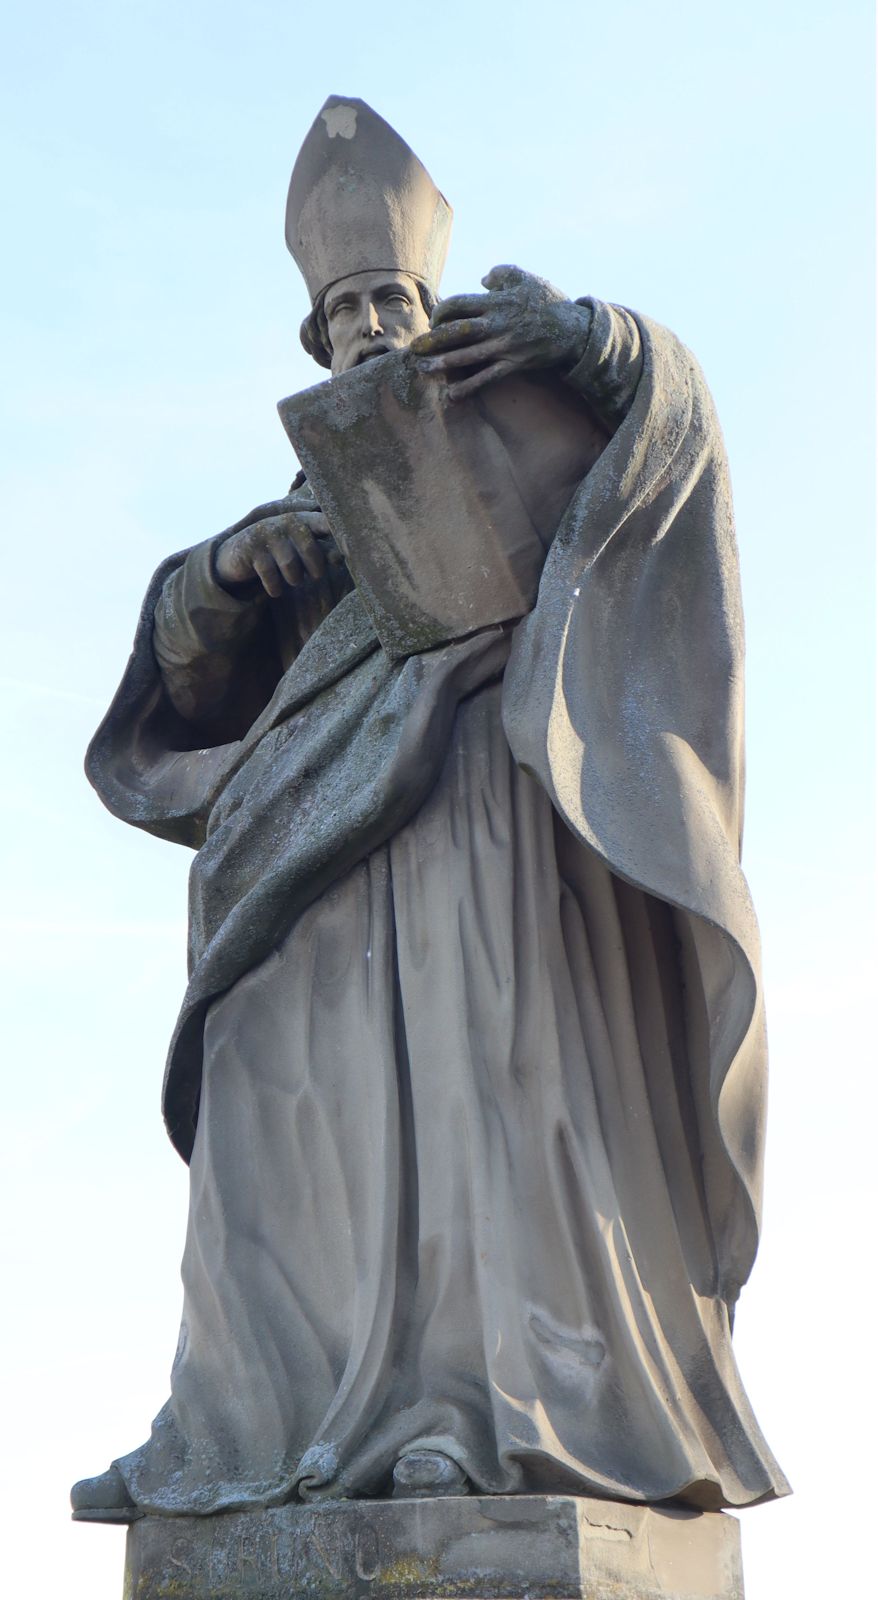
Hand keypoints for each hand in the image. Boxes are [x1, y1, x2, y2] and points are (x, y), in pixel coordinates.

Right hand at [214, 493, 340, 597]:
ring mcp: (267, 532)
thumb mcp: (303, 549)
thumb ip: (324, 551)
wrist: (239, 554)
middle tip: (314, 576)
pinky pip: (271, 576)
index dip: (339, 535)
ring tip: (291, 579)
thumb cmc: (281, 552)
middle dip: (315, 570)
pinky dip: (274, 587)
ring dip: (293, 579)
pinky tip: (274, 588)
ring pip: (291, 566)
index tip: (349, 551)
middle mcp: (286, 521)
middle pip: (311, 550)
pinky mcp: (251, 547)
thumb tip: (340, 558)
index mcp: (304, 519)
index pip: (325, 523)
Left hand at [410, 265, 590, 400]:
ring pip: (467, 356)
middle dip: (431, 340)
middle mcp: (497, 324)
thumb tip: (482, 280)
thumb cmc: (547, 301)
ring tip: (422, 369)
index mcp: (496, 302)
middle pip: (456, 331)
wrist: (574, 328)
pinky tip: (451, 396)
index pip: (458, 305)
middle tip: (413, 349)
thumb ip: (501, 274)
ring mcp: (505, 346)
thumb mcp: (525, 278)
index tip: (434, 321)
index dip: (440, 313)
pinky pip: (486, 379)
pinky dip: (467, 388)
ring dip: (442, 364)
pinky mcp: (513, 364)